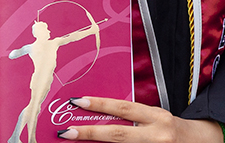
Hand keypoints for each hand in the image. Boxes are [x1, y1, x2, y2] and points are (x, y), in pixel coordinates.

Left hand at [56, 96, 222, 141]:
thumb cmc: (172, 128)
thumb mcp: (154, 116)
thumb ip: (133, 115)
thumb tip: (102, 112)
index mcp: (155, 116)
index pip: (123, 108)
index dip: (99, 104)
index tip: (76, 101)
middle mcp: (157, 135)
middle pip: (118, 135)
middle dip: (90, 133)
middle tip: (67, 132)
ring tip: (78, 140)